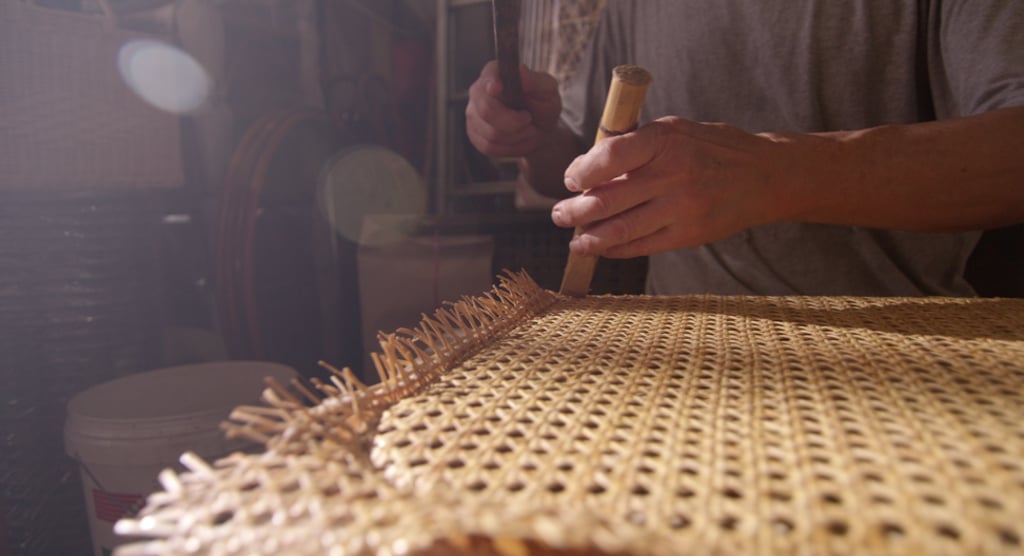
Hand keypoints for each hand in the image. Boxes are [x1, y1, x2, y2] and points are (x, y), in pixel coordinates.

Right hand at [466, 61, 561, 157]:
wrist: (539, 128)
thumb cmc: (543, 104)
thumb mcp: (548, 91)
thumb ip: (537, 82)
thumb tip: (522, 72)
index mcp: (495, 73)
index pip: (487, 77)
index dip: (491, 83)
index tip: (497, 89)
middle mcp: (478, 91)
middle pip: (487, 110)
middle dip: (513, 122)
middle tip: (529, 120)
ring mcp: (473, 114)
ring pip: (491, 134)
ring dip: (517, 136)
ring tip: (529, 130)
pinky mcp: (475, 135)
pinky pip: (489, 147)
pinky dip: (511, 147)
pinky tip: (520, 139)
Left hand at [551, 116, 801, 257]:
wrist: (766, 175)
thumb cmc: (711, 148)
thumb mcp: (675, 131)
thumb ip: (636, 146)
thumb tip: (589, 170)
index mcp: (666, 139)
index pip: (611, 155)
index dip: (583, 170)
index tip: (571, 180)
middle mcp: (673, 173)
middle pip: (609, 199)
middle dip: (575, 211)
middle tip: (559, 214)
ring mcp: (682, 207)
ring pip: (622, 229)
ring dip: (590, 238)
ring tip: (574, 239)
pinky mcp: (690, 234)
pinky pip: (643, 245)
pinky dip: (617, 248)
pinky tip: (602, 248)